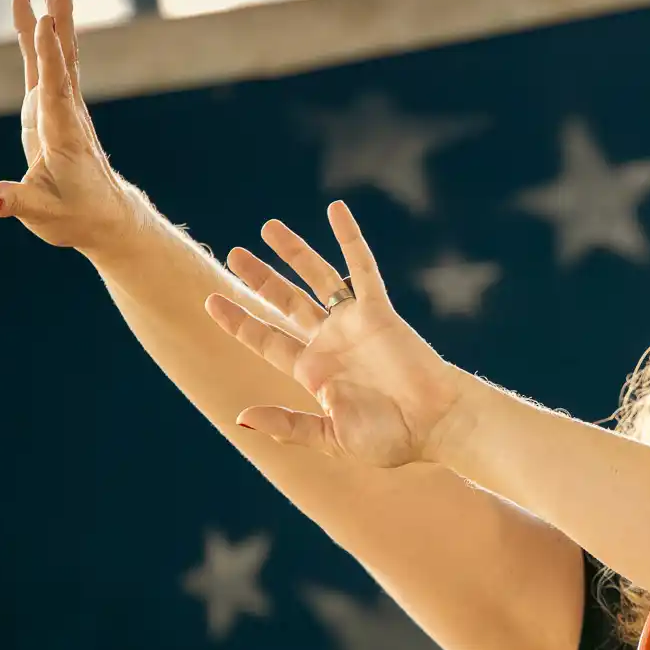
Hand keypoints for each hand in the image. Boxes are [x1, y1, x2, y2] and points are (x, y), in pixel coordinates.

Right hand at [0, 0, 137, 251]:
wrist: (104, 216)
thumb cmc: (75, 215)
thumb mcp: (43, 215)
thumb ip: (14, 202)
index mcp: (62, 133)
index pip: (55, 89)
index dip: (50, 57)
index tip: (45, 22)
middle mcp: (65, 110)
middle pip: (64, 56)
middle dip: (61, 14)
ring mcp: (60, 104)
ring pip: (59, 50)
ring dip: (56, 9)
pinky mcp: (50, 104)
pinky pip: (42, 60)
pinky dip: (34, 31)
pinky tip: (25, 2)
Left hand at [207, 202, 465, 468]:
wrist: (437, 424)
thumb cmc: (390, 439)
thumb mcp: (332, 438)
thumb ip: (290, 426)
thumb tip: (241, 417)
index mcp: (314, 373)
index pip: (266, 340)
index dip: (240, 321)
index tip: (212, 300)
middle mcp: (330, 342)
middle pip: (285, 302)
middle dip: (260, 279)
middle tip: (234, 254)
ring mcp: (354, 323)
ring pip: (317, 277)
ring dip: (293, 252)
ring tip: (266, 227)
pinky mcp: (379, 311)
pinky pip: (361, 268)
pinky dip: (349, 238)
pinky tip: (335, 209)